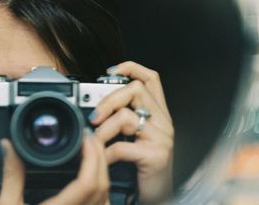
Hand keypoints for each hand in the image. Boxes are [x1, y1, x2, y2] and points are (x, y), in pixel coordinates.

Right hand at [0, 132, 109, 204]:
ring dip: (103, 171)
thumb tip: (8, 146)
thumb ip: (10, 176)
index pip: (88, 183)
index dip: (92, 157)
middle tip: (89, 138)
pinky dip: (101, 187)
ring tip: (91, 153)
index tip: (84, 138)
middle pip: (102, 186)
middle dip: (100, 157)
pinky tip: (91, 176)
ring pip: (106, 197)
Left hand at [92, 61, 173, 204]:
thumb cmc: (145, 166)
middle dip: (108, 100)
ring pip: (126, 116)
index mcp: (159, 113)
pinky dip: (108, 153)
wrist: (160, 195)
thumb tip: (96, 108)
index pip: (151, 78)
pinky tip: (106, 160)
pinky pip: (123, 146)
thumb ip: (124, 120)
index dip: (132, 68)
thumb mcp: (138, 137)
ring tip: (96, 141)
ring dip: (103, 130)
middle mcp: (163, 122)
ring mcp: (162, 138)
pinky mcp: (156, 156)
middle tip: (94, 116)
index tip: (111, 70)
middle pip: (136, 90)